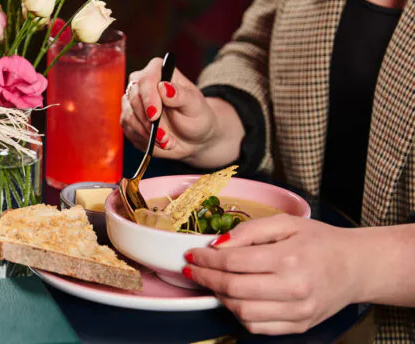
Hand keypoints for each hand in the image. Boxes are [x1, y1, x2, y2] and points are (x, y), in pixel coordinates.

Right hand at [120, 57, 242, 167]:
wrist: (192, 137)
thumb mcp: (195, 106)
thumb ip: (181, 95)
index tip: (155, 115)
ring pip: (129, 115)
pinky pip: (128, 128)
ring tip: (167, 142)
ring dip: (147, 133)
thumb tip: (164, 87)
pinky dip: (143, 138)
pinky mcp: (129, 118)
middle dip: (148, 122)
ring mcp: (132, 101)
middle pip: (134, 98)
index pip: (146, 79)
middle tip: (164, 137)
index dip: (148, 97)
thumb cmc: (196, 117)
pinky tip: (157, 142)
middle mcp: (142, 83)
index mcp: (160, 71)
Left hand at [183, 214, 360, 334]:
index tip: (191, 254)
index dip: (205, 259)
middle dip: (205, 278)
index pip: (233, 262)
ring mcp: (297, 311)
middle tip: (192, 269)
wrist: (356, 267)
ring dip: (220, 297)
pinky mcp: (299, 326)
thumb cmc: (320, 242)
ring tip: (213, 282)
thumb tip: (218, 244)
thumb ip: (250, 230)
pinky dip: (239, 314)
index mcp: (289, 258)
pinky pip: (258, 327)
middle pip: (233, 289)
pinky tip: (234, 298)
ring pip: (242, 312)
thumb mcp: (287, 222)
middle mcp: (294, 288)